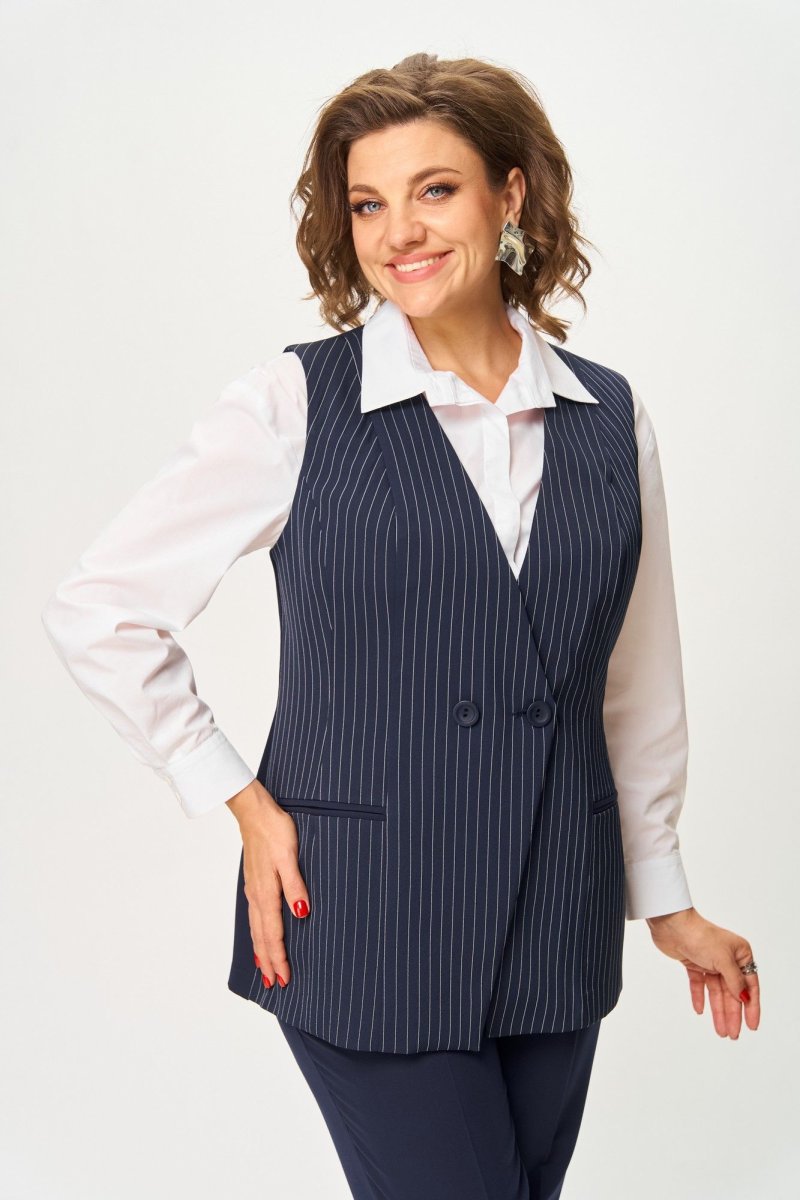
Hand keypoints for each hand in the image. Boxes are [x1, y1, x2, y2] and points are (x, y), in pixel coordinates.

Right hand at [226, 779, 310, 988]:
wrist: (254, 811)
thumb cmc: (275, 830)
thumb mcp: (290, 855)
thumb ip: (295, 885)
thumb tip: (301, 913)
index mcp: (266, 892)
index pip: (273, 934)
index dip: (279, 958)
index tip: (284, 979)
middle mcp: (257, 895)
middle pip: (262, 937)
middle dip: (269, 961)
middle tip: (275, 984)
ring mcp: (253, 889)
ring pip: (256, 928)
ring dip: (261, 950)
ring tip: (265, 969)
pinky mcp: (254, 882)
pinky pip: (255, 916)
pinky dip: (257, 933)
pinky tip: (260, 935)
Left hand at [646, 907, 759, 1037]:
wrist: (672, 925)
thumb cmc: (701, 936)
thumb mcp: (723, 960)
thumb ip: (734, 982)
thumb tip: (744, 999)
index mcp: (741, 954)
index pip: (750, 985)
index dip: (751, 1007)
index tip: (752, 1026)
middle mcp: (727, 958)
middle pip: (732, 992)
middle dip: (732, 1014)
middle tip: (733, 1034)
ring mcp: (710, 961)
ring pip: (716, 992)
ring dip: (718, 1011)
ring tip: (720, 1031)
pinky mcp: (694, 963)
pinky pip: (699, 984)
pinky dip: (700, 997)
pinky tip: (699, 1010)